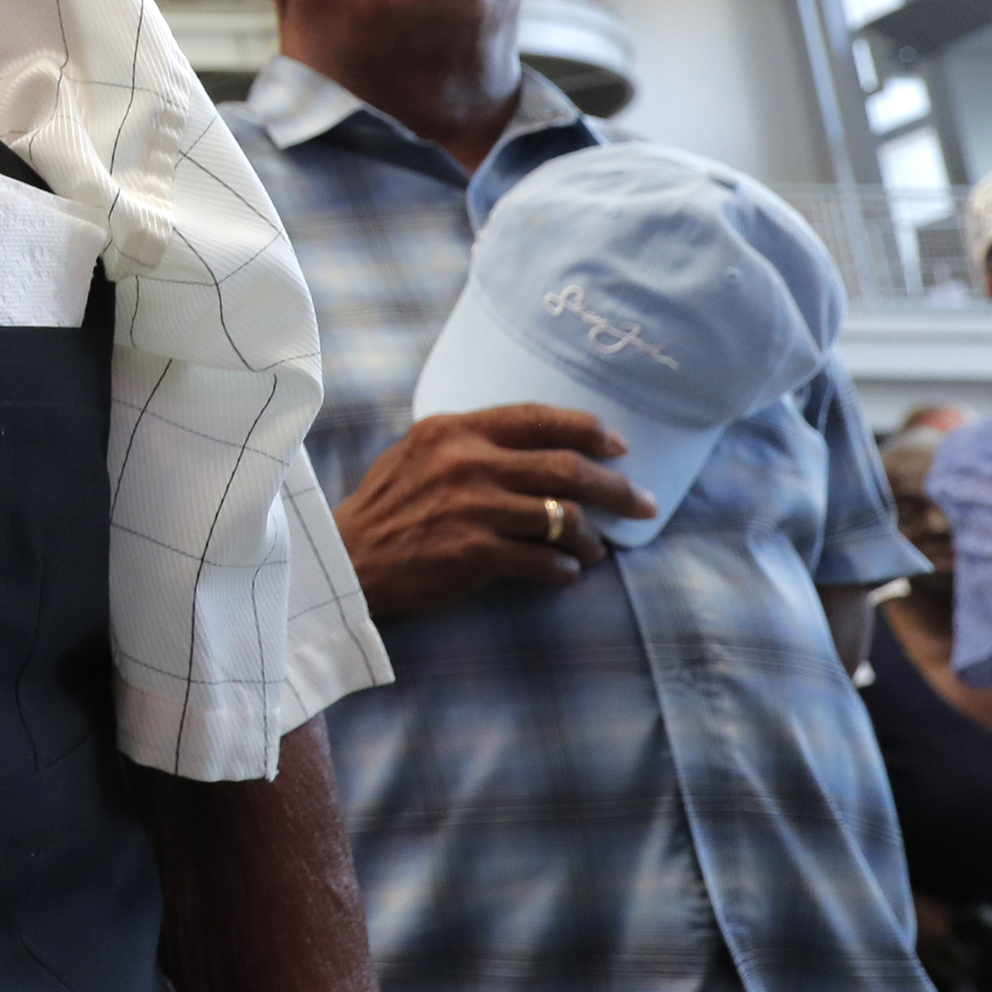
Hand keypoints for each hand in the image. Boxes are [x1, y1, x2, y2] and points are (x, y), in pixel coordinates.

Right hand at [333, 404, 657, 617]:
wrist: (349, 559)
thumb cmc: (387, 506)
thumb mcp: (418, 452)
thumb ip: (470, 443)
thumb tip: (535, 446)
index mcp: (454, 431)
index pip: (538, 418)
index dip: (587, 429)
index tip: (618, 445)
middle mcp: (468, 462)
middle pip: (567, 467)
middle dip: (616, 487)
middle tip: (642, 503)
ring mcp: (473, 508)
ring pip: (564, 517)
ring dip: (591, 537)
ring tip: (597, 548)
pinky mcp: (476, 553)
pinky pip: (543, 560)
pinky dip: (564, 569)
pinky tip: (566, 573)